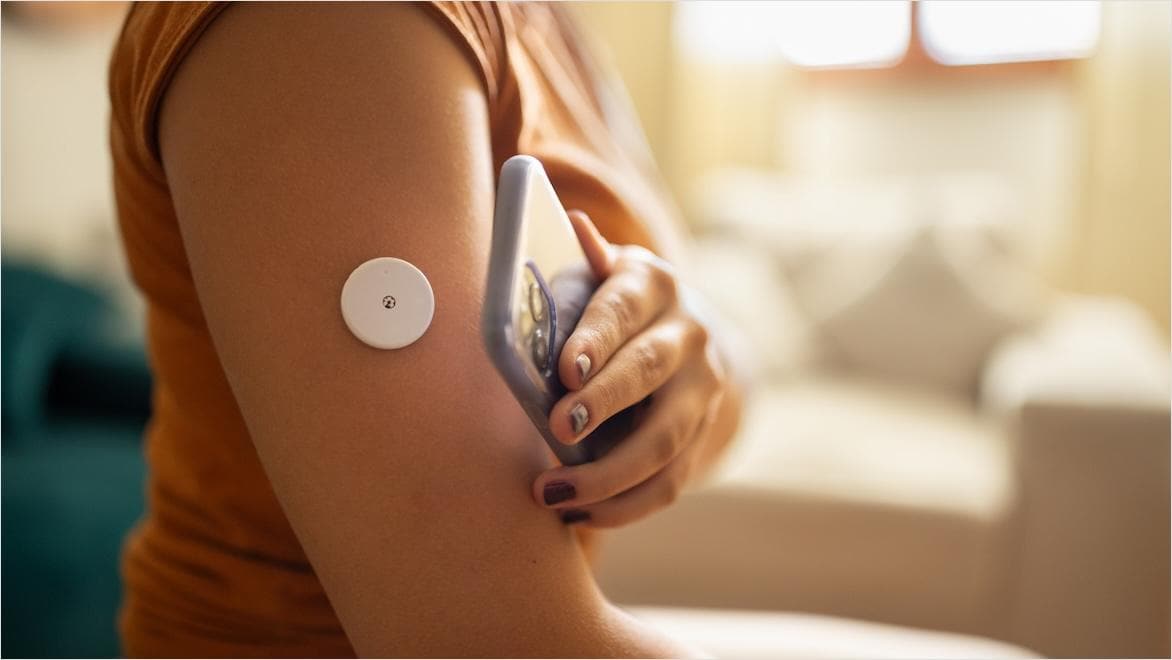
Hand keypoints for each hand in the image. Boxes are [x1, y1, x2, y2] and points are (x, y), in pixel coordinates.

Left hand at [531, 210, 728, 527]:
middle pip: (648, 373)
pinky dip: (624, 506)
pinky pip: (669, 481)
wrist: (679, 333)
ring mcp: (703, 389)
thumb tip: (572, 227)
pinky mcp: (703, 434)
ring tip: (553, 493)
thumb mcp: (599, 276)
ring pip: (663, 440)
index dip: (595, 340)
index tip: (565, 370)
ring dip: (608, 475)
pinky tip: (580, 514)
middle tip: (558, 429)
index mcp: (652, 284)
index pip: (622, 310)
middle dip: (603, 404)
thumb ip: (582, 267)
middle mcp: (689, 334)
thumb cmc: (611, 305)